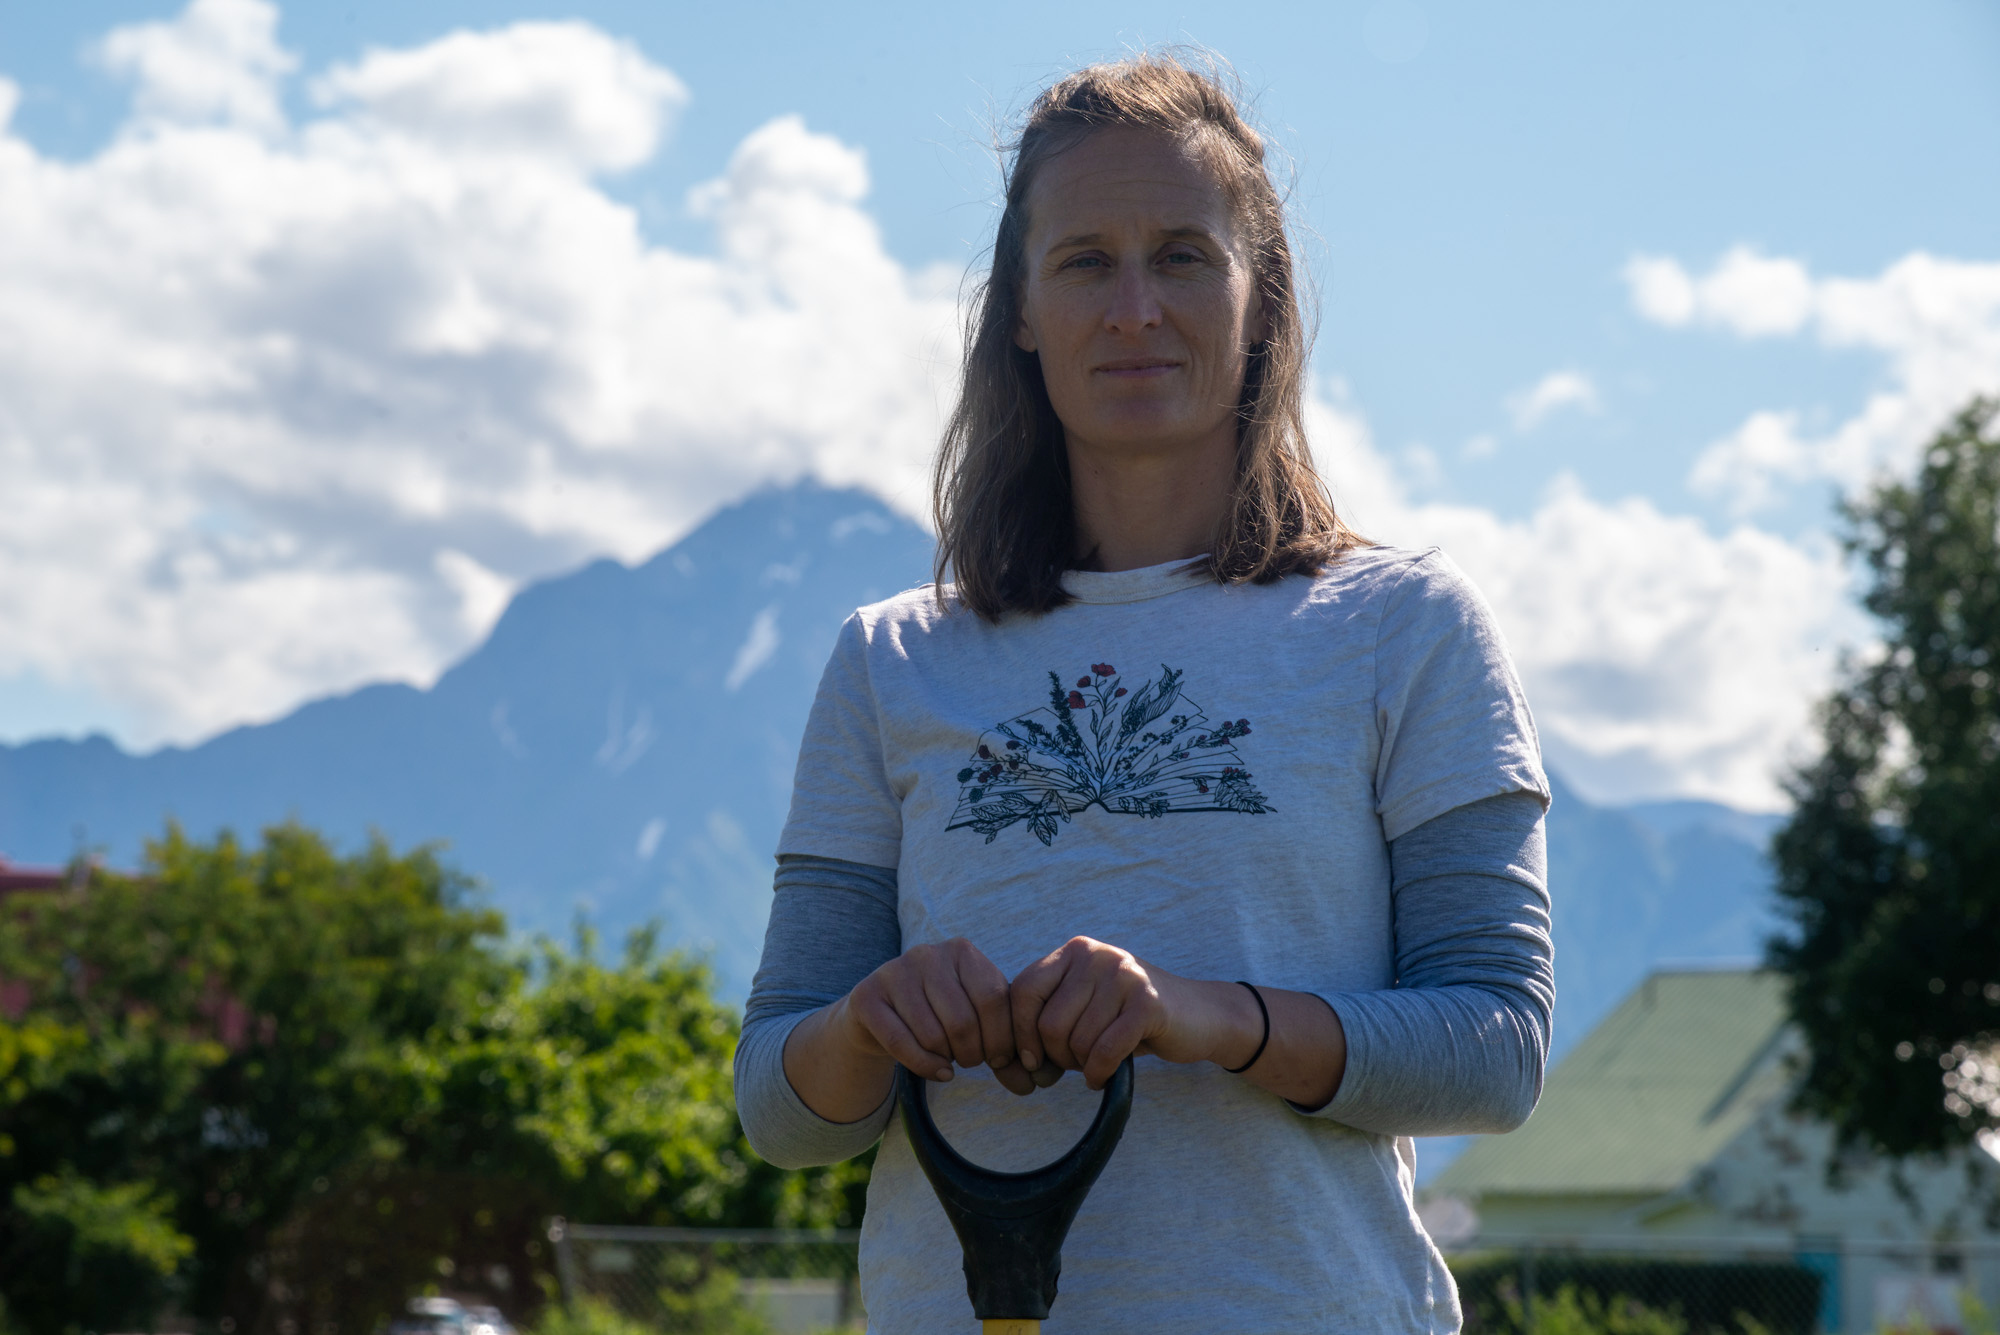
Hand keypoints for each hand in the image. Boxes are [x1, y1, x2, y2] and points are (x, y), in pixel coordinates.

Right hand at [831, 937, 1036, 1094]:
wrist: (881, 1016)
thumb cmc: (941, 1016)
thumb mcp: (977, 1018)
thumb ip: (1005, 1043)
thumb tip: (1027, 1081)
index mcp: (962, 951)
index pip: (993, 998)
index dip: (1002, 1038)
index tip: (1000, 1060)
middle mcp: (927, 954)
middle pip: (963, 1020)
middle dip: (974, 1053)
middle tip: (972, 1061)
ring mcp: (893, 972)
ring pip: (933, 1035)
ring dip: (948, 1059)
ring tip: (950, 1057)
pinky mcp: (867, 996)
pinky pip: (902, 1043)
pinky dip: (925, 1066)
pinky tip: (939, 1072)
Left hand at [1009, 936, 1261, 1089]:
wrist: (1200, 1016)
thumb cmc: (1129, 1018)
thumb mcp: (1085, 1005)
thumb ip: (1047, 1017)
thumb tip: (1007, 1058)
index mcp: (1073, 951)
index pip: (1022, 992)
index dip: (1019, 1034)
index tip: (1031, 1061)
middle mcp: (1095, 955)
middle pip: (1048, 1024)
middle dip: (1056, 1058)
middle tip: (1075, 1065)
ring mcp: (1123, 976)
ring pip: (1076, 1041)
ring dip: (1082, 1066)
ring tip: (1096, 1064)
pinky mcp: (1148, 1003)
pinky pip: (1105, 1051)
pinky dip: (1099, 1073)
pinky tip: (1104, 1076)